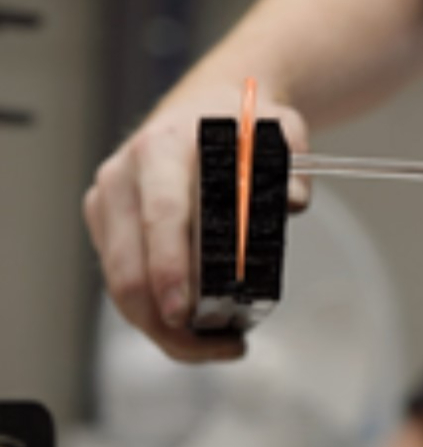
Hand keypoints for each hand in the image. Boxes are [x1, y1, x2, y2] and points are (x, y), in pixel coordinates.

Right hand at [83, 82, 309, 362]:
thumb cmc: (244, 122)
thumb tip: (291, 201)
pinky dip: (154, 314)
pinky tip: (196, 330)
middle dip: (163, 318)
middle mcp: (126, 174)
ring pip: (120, 283)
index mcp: (165, 148)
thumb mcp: (281, 130)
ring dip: (162, 327)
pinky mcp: (108, 222)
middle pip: (129, 264)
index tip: (185, 310)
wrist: (207, 101)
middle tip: (216, 345)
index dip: (171, 267)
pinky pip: (124, 280)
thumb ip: (291, 164)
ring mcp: (110, 200)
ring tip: (218, 345)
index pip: (161, 215)